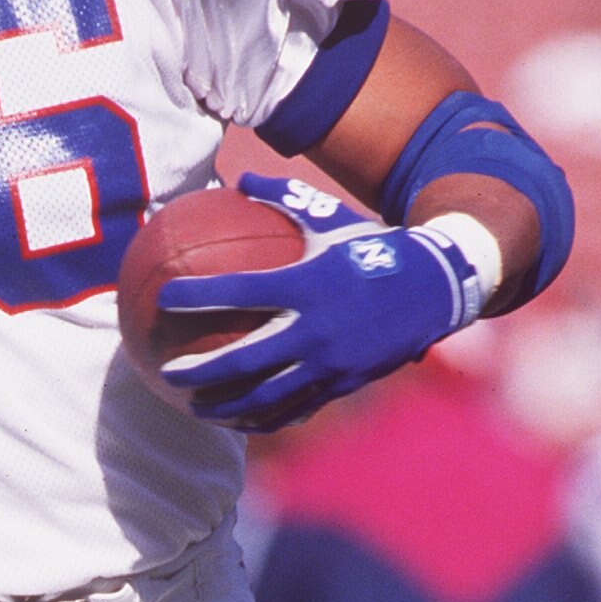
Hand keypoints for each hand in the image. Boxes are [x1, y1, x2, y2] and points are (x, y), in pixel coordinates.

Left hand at [158, 172, 479, 432]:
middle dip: (200, 370)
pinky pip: (296, 408)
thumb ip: (283, 197)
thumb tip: (237, 179)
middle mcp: (316, 328)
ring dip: (226, 405)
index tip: (163, 298)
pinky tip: (239, 422)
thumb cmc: (374, 247)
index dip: (197, 296)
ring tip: (193, 408)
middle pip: (244, 359)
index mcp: (307, 284)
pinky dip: (264, 418)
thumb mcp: (331, 218)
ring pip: (267, 395)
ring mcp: (331, 363)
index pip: (239, 292)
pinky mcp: (343, 384)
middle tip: (166, 373)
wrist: (436, 286)